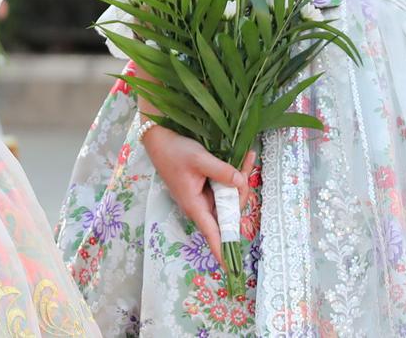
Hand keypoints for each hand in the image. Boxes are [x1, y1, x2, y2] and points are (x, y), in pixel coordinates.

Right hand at [142, 125, 254, 255]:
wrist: (159, 137)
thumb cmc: (173, 151)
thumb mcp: (198, 159)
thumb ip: (221, 171)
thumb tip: (240, 182)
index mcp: (195, 204)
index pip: (212, 234)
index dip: (222, 251)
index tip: (231, 269)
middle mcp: (201, 204)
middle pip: (229, 211)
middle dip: (241, 192)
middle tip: (245, 167)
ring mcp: (204, 195)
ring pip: (230, 197)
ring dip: (241, 180)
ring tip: (247, 158)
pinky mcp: (206, 185)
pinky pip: (225, 186)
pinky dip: (235, 174)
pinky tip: (245, 159)